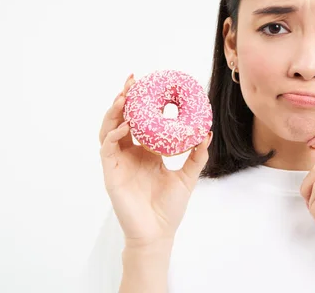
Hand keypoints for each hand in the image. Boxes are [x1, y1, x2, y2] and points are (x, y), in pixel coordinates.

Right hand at [98, 74, 212, 248]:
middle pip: (121, 119)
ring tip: (123, 97)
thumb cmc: (170, 207)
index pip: (140, 121)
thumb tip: (207, 132)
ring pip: (109, 129)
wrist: (158, 233)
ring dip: (114, 112)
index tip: (148, 83)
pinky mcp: (111, 173)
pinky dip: (113, 135)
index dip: (141, 102)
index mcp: (145, 151)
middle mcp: (130, 153)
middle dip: (124, 98)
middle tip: (132, 80)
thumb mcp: (187, 176)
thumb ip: (196, 155)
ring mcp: (119, 162)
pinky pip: (107, 149)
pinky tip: (124, 126)